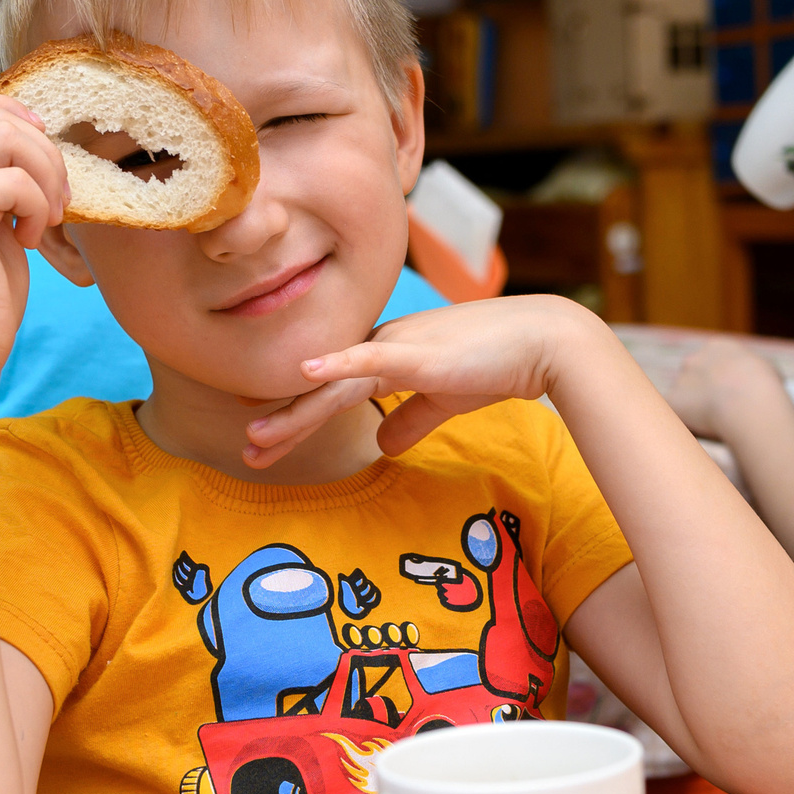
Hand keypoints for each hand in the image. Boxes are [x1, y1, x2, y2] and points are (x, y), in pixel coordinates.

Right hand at [0, 94, 69, 371]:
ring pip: (7, 136)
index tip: (43, 146)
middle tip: (57, 201)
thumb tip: (38, 141)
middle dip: (45, 152)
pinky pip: (15, 180)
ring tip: (47, 218)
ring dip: (46, 174)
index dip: (10, 112)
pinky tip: (29, 240)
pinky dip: (36, 206)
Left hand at [241, 295, 603, 467]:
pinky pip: (369, 357)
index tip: (266, 435)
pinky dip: (335, 363)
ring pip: (335, 384)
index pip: (334, 389)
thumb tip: (381, 444)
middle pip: (323, 389)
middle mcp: (384, 345)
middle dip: (286, 421)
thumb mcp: (445, 400)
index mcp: (389, 354)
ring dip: (296, 413)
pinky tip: (305, 372)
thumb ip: (411, 419)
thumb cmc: (498, 365)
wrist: (543, 342)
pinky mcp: (418, 354)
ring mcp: (399, 347)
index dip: (299, 412)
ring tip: (258, 438)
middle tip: (250, 450)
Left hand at [665, 340, 783, 437]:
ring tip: (711, 427)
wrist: (747, 401)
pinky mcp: (671, 401)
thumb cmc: (765, 388)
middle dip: (700, 393)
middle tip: (714, 413)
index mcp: (718, 347)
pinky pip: (672, 415)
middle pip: (692, 377)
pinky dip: (682, 424)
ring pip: (682, 398)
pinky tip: (695, 434)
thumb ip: (758, 372)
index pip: (711, 362)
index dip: (718, 380)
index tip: (725, 396)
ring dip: (692, 411)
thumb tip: (764, 381)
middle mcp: (694, 359)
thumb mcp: (770, 370)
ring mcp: (680, 380)